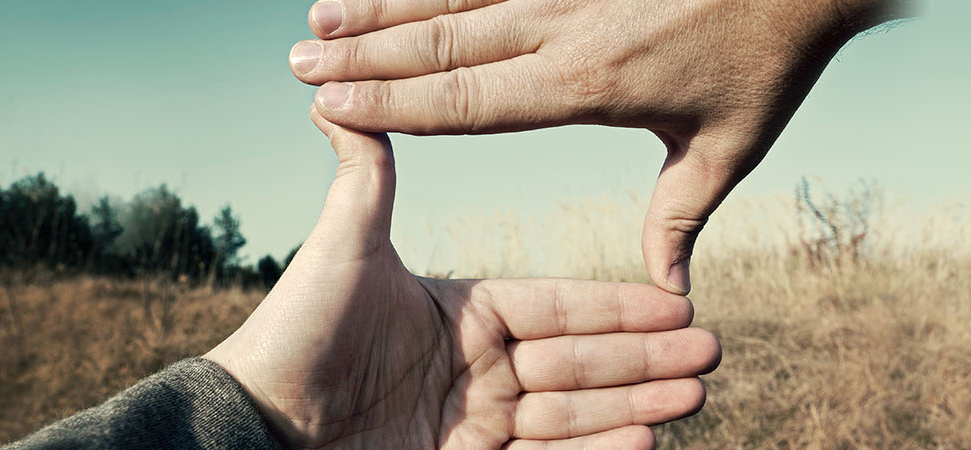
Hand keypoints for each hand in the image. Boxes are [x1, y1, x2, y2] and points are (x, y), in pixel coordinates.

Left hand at [203, 111, 720, 448]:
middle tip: (711, 355)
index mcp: (462, 311)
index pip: (556, 305)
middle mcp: (476, 366)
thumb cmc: (294, 329)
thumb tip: (338, 99)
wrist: (259, 420)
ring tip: (694, 398)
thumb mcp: (342, 249)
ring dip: (636, 404)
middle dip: (647, 359)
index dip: (615, 307)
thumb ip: (364, 179)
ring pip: (574, 412)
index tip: (674, 303)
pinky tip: (642, 439)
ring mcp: (474, 420)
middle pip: (579, 360)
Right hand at [286, 0, 908, 293]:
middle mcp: (563, 26)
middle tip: (298, 64)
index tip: (332, 107)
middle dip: (363, 56)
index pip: (468, 101)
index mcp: (586, 82)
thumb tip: (668, 288)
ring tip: (318, 18)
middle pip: (441, 46)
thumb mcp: (728, 144)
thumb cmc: (768, 58)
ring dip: (380, 8)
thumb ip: (680, 214)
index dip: (394, 105)